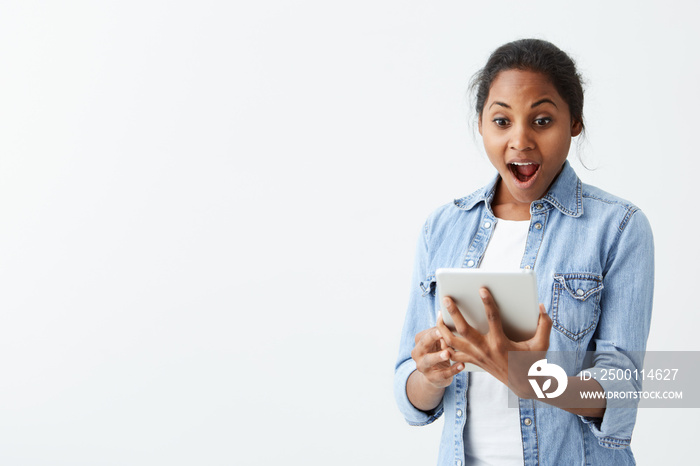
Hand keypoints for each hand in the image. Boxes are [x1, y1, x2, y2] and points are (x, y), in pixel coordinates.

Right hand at [411, 327, 464, 388]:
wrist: (434, 376)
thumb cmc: (438, 353)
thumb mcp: (437, 343)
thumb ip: (440, 333)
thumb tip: (445, 316)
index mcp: (419, 343)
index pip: (425, 334)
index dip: (434, 331)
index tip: (443, 327)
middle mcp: (418, 354)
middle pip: (423, 344)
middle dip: (432, 339)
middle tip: (443, 335)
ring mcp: (423, 367)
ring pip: (429, 360)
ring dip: (438, 356)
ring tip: (448, 353)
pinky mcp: (432, 378)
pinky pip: (443, 374)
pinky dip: (453, 369)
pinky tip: (462, 365)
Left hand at [436, 287, 551, 397]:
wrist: (524, 385)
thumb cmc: (533, 362)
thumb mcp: (542, 344)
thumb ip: (545, 324)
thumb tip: (542, 306)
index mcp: (501, 343)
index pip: (493, 318)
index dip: (488, 302)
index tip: (481, 289)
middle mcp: (486, 349)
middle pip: (464, 330)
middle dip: (454, 312)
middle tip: (447, 297)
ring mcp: (477, 357)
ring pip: (452, 343)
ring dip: (443, 329)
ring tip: (439, 315)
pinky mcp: (474, 362)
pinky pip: (454, 355)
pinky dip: (445, 346)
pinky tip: (440, 336)